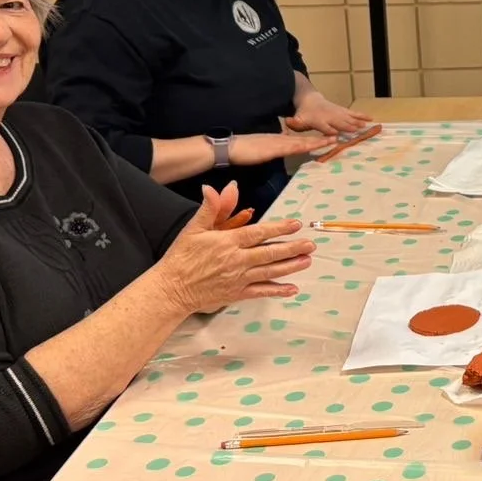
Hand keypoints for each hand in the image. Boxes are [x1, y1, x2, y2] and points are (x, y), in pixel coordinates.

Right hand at [154, 184, 313, 312]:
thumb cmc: (181, 256)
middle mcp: (236, 260)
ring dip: (290, 266)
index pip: (258, 233)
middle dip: (292, 248)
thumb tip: (217, 186)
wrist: (171, 288)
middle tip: (311, 244)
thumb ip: (210, 208)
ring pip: (269, 272)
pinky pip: (261, 292)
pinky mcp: (236, 294)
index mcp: (227, 242)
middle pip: (269, 254)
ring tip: (308, 261)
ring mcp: (238, 279)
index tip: (296, 224)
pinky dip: (277, 291)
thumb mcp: (193, 228)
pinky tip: (293, 288)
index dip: (279, 228)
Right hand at [231, 130, 333, 165]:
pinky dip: (302, 146)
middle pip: (305, 139)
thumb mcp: (263, 150)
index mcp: (279, 140)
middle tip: (338, 137)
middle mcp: (281, 139)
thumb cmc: (244, 150)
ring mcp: (278, 143)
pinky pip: (290, 147)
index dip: (314, 139)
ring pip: (301, 142)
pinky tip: (311, 145)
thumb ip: (273, 150)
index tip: (328, 139)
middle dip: (321, 139)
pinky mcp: (272, 148)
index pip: (300, 140)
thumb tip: (282, 151)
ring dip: (317, 141)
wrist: (230, 147)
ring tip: (332, 139)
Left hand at [286, 96, 369, 137]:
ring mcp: (338, 112)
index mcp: (319, 120)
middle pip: (340, 122)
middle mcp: (330, 116)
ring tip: (366, 127)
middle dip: (347, 127)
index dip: (330, 131)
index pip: (325, 127)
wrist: (310, 99)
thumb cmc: (304, 114)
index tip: (337, 135)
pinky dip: (362, 116)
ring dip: (357, 122)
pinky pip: (354, 113)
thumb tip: (287, 122)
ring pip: (348, 117)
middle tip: (357, 132)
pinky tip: (371, 119)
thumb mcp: (297, 119)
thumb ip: (294, 123)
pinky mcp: (343, 110)